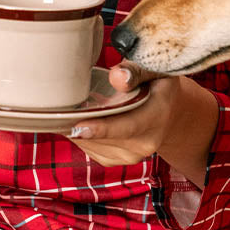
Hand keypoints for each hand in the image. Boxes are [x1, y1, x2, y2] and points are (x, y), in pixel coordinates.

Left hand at [67, 62, 218, 186]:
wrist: (167, 112)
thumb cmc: (157, 84)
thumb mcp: (154, 69)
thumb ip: (136, 70)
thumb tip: (117, 77)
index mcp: (158, 116)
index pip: (129, 126)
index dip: (102, 129)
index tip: (78, 128)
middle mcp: (145, 142)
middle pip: (105, 137)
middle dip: (81, 122)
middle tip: (62, 108)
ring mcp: (130, 155)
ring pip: (92, 144)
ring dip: (78, 127)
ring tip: (76, 107)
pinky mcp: (114, 160)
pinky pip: (88, 149)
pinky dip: (80, 134)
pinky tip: (82, 118)